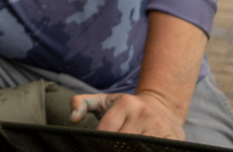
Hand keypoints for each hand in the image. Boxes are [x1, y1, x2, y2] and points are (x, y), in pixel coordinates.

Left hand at [69, 91, 184, 139]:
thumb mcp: (103, 101)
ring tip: (123, 148)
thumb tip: (73, 119)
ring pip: (137, 148)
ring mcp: (160, 127)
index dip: (99, 141)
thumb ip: (81, 103)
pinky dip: (145, 151)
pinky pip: (155, 150)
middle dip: (112, 147)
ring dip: (129, 150)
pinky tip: (138, 149)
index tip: (95, 144)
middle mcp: (144, 113)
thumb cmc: (125, 107)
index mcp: (126, 103)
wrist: (162, 107)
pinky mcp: (173, 139)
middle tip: (108, 147)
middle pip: (121, 142)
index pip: (106, 131)